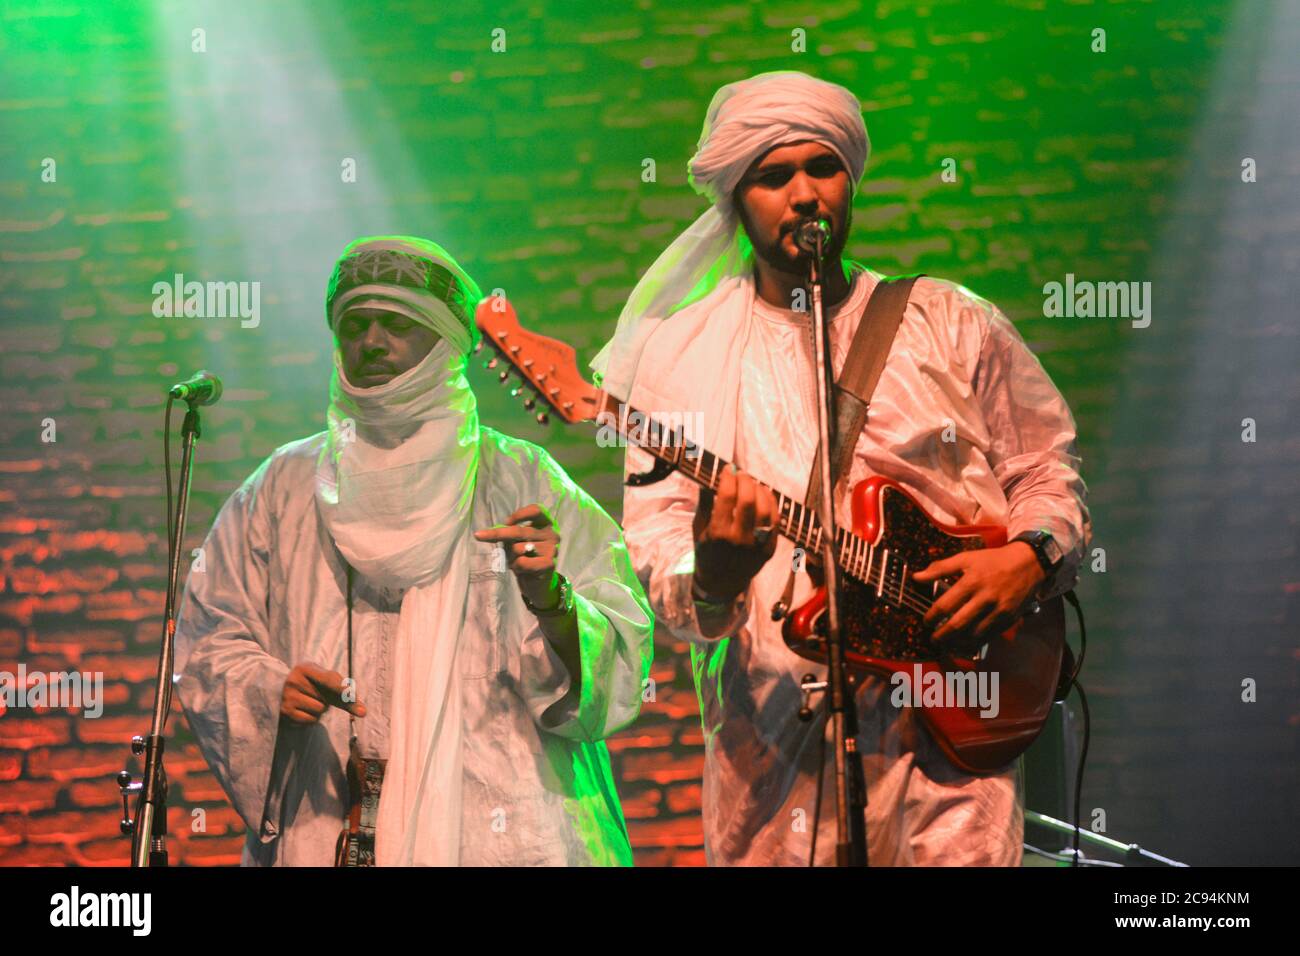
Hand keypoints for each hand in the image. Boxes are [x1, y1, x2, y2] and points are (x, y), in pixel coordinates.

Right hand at [280, 662, 365, 724]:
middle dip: (326, 700)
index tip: (350, 694)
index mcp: (305, 668)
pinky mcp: (285, 711)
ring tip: (308, 702)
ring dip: (319, 710)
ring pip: (319, 710)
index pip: (328, 679)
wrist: (282, 691)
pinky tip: (303, 710)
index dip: (341, 688)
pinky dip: (312, 718)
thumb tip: (364, 713)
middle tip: (314, 694)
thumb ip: (346, 695)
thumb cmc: (313, 685)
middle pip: (326, 699)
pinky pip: (311, 720)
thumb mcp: (326, 682)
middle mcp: (294, 680)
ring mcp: (287, 696)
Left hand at [473, 504, 561, 609]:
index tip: (506, 522)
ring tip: (515, 563)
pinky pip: (523, 562)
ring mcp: (552, 549)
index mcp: (545, 524)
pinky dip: (516, 566)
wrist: (537, 583)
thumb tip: (487, 533)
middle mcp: (552, 534)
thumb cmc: (525, 557)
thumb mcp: (515, 542)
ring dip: (510, 557)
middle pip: (521, 530)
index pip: (536, 510)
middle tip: (478, 535)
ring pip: (518, 548)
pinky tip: (522, 570)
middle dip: (498, 534)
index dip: (520, 514)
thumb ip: (508, 535)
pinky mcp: (549, 564)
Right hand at [692, 464, 778, 600]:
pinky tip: (765, 495)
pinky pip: (776, 521)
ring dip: (760, 490)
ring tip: (753, 484)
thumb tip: (709, 478)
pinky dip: (772, 503)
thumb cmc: (706, 553)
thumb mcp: (698, 529)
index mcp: (718, 533)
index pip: (726, 497)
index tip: (727, 469)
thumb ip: (704, 504)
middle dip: (745, 481)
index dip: (728, 478)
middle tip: (741, 474)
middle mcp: (739, 539)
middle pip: (748, 500)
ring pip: (765, 509)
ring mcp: (757, 545)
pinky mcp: (769, 549)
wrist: (721, 584)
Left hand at [912, 542, 1046, 643]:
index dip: (932, 616)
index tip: (926, 621)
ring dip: (957, 642)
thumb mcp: (966, 558)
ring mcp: (998, 610)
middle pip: (958, 623)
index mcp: (972, 581)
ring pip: (974, 634)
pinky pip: (989, 636)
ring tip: (946, 644)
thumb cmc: (993, 560)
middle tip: (933, 639)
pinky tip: (964, 644)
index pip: (945, 605)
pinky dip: (974, 643)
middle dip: (942, 635)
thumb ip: (940, 568)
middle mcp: (985, 598)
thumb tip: (916, 577)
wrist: (1028, 563)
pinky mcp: (1008, 619)